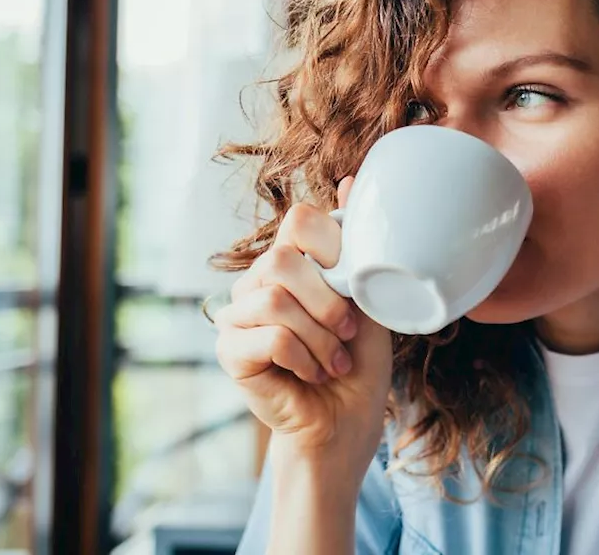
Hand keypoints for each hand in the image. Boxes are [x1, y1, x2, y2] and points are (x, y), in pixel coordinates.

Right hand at [214, 177, 392, 462]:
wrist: (347, 420)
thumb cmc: (360, 360)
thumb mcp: (369, 296)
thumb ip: (357, 246)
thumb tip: (351, 179)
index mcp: (292, 262)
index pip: (299, 220)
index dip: (333, 247)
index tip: (354, 286)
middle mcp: (258, 281)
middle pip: (283, 259)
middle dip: (328, 301)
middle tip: (348, 333)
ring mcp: (237, 314)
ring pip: (275, 299)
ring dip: (319, 337)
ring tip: (334, 360)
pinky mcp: (230, 350)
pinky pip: (267, 336)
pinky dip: (303, 357)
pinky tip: (313, 373)